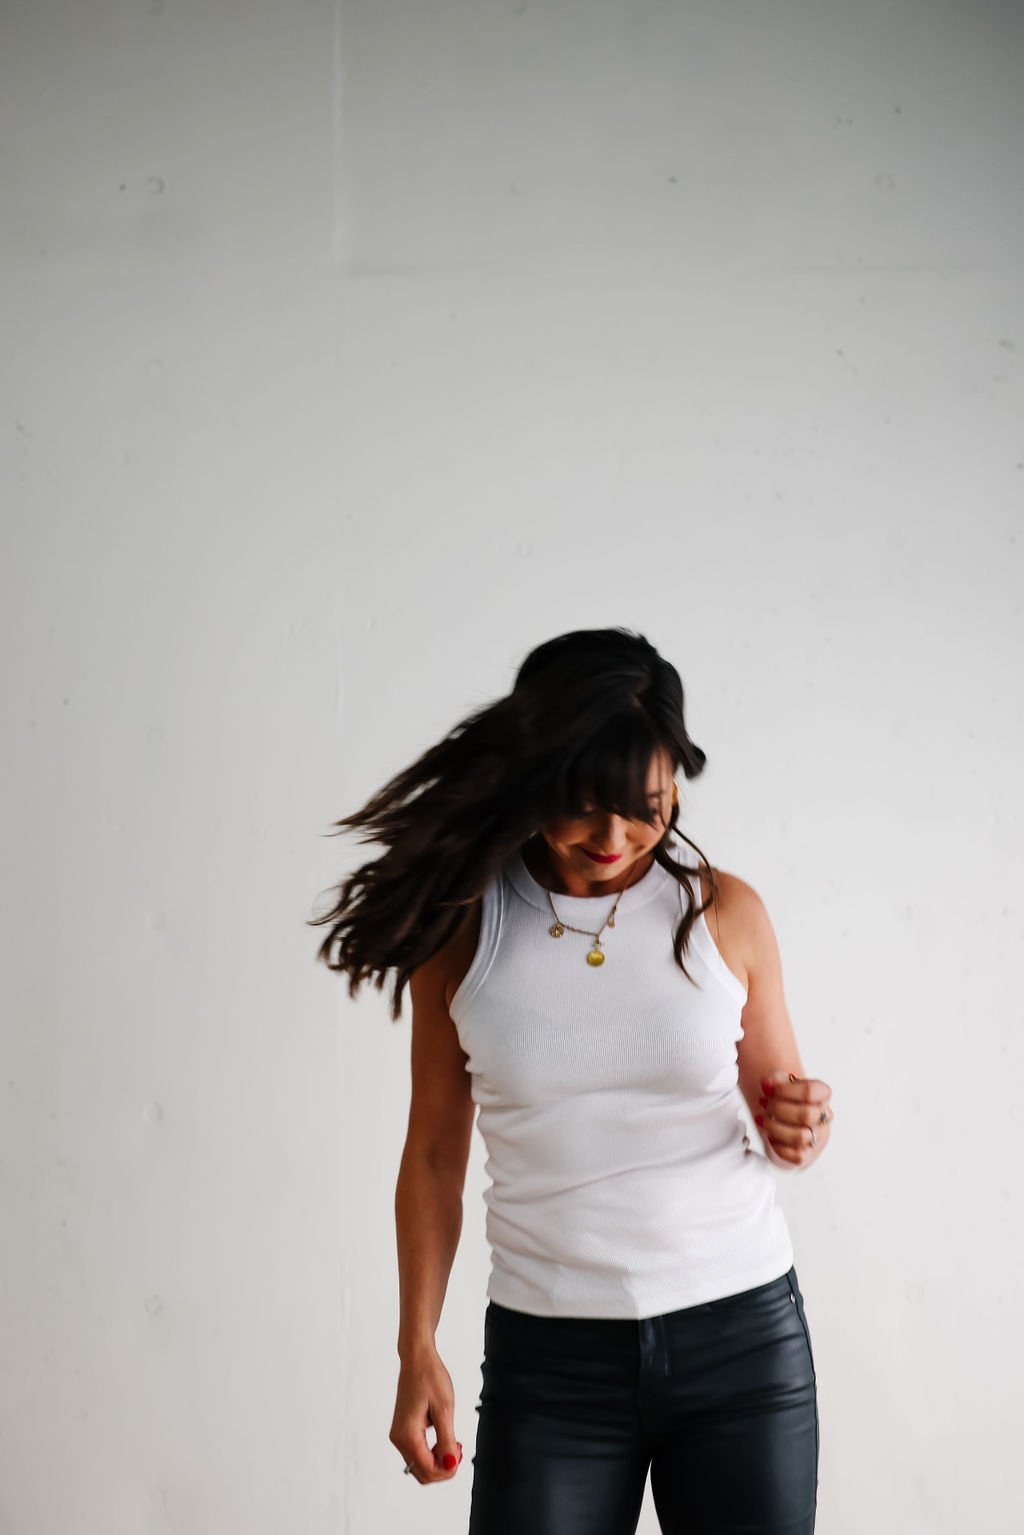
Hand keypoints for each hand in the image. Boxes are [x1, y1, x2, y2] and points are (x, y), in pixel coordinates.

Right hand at [389, 1347, 463, 1483]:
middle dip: (442, 1467)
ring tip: (452, 1441)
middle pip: (421, 1472)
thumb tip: (450, 1465)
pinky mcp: (402, 1430)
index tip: (459, 1455)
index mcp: (407, 1434)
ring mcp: (398, 1435)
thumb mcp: (445, 1409)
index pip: (427, 1469)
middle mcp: (398, 1438)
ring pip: (419, 1464)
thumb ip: (447, 1441)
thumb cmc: (429, 1377)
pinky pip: (417, 1452)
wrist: (417, 1358)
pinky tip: (443, 1437)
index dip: (446, 1470)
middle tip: (457, 1449)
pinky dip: (431, 1452)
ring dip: (437, 1460)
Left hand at [756, 1070, 833, 1166]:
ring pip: (800, 1137)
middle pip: (805, 1115)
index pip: (810, 1092)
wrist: (790, 1119)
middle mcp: (825, 1116)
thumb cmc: (788, 1099)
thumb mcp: (783, 1083)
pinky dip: (779, 1147)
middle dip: (778, 1109)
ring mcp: (819, 1137)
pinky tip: (771, 1136)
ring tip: (763, 1120)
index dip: (784, 1090)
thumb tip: (768, 1084)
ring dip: (775, 1128)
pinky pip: (796, 1156)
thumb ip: (776, 1079)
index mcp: (823, 1094)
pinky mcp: (808, 1154)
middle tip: (763, 1104)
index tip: (767, 1088)